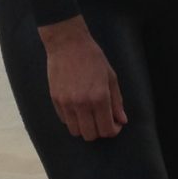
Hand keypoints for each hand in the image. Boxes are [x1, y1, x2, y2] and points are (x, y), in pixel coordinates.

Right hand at [38, 17, 127, 138]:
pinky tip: (78, 109)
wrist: (67, 44)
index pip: (107, 129)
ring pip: (76, 131)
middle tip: (103, 120)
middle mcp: (82, 104)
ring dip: (85, 128)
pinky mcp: (55, 100)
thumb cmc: (93, 57)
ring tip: (90, 116)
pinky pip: (65, 121)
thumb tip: (121, 120)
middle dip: (100, 131)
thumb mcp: (111, 77)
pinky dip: (73, 120)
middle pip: (90, 135)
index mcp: (99, 97)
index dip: (113, 131)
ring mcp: (66, 103)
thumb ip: (117, 101)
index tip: (115, 124)